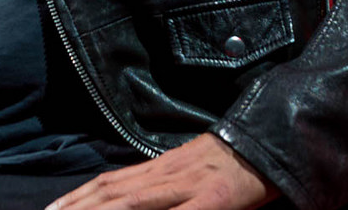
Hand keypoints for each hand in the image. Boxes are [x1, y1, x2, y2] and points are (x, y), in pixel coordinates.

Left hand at [45, 133, 279, 209]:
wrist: (270, 144)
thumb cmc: (229, 166)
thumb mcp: (187, 171)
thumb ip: (157, 187)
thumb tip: (123, 198)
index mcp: (159, 169)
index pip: (109, 184)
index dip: (77, 198)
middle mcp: (166, 175)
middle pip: (113, 194)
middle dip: (78, 209)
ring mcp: (188, 187)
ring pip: (134, 203)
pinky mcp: (213, 201)